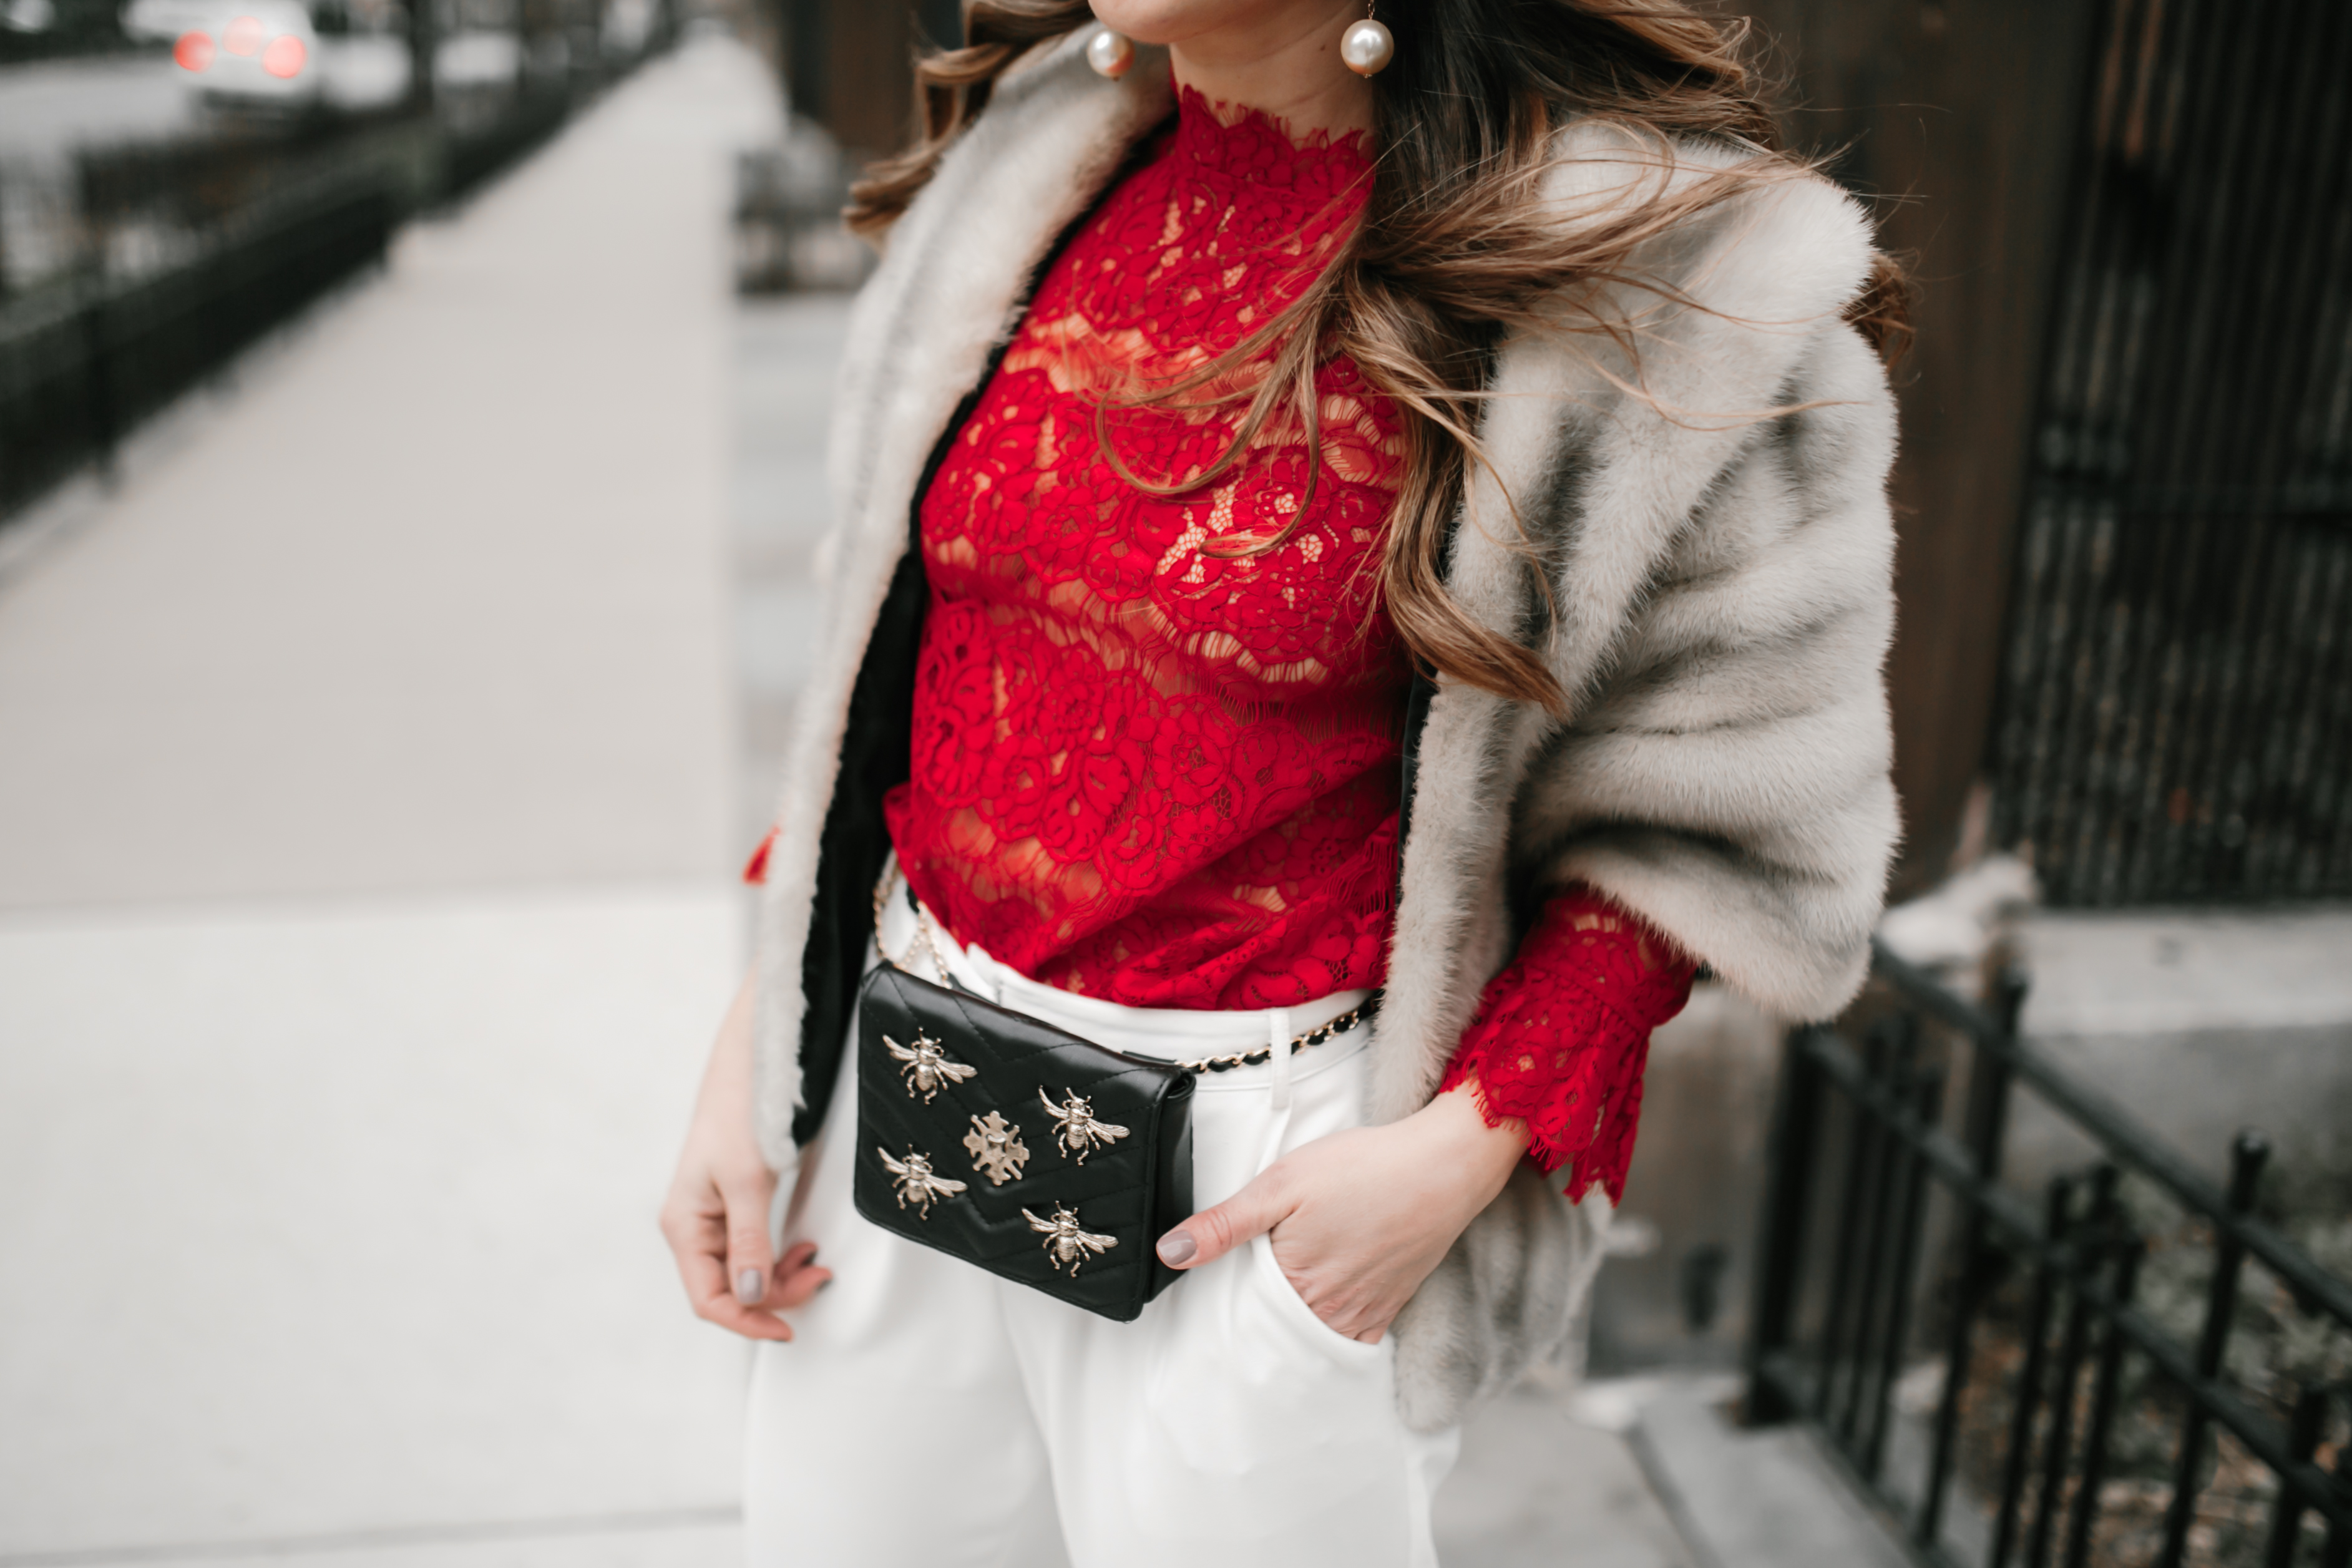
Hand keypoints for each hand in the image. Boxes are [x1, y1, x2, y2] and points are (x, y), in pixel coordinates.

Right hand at [659, 967, 831, 1340]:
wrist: (753, 1058)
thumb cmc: (741, 1109)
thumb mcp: (747, 1178)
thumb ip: (749, 1241)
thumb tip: (750, 1297)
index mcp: (684, 1225)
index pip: (708, 1299)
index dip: (747, 1322)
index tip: (789, 1330)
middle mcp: (694, 1225)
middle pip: (729, 1290)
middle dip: (775, 1295)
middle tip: (821, 1278)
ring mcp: (713, 1215)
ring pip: (745, 1271)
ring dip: (782, 1277)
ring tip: (818, 1263)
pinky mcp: (735, 1202)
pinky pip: (754, 1248)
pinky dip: (780, 1256)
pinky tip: (803, 1248)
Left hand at [1154, 1085, 1525, 1342]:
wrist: (1442, 1167)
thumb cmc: (1363, 1168)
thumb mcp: (1281, 1184)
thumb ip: (1225, 1224)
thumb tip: (1170, 1254)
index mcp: (1293, 1283)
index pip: (1240, 1315)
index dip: (1220, 1308)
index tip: (1203, 1307)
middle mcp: (1327, 1310)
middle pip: (1275, 1334)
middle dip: (1252, 1328)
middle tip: (1229, 1316)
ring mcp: (1361, 1314)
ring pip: (1310, 1340)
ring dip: (1288, 1334)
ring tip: (1268, 1317)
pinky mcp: (1387, 1308)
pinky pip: (1350, 1341)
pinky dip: (1329, 1337)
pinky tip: (1315, 1317)